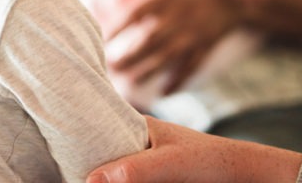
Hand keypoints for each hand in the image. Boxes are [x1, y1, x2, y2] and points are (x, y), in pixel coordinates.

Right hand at [86, 115, 301, 182]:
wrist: (243, 173)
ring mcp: (145, 158)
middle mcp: (138, 139)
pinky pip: (127, 178)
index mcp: (138, 124)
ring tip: (79, 178)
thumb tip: (91, 180)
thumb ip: (134, 170)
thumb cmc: (210, 161)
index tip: (59, 148)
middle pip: (102, 152)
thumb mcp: (171, 164)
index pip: (96, 127)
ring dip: (103, 178)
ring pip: (114, 170)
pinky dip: (117, 181)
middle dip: (86, 164)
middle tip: (67, 172)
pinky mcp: (153, 175)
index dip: (77, 139)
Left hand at [100, 0, 242, 93]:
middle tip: (107, 66)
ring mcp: (195, 32)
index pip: (134, 12)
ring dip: (145, 71)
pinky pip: (191, 67)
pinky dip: (178, 81)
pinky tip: (163, 92)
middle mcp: (180, 14)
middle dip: (126, 56)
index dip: (115, 26)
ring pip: (166, 57)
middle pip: (147, 40)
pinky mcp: (208, 44)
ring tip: (127, 81)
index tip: (100, 36)